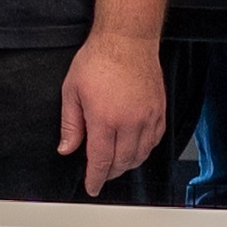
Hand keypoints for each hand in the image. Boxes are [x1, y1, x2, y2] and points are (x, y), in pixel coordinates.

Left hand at [57, 33, 166, 196]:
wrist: (127, 40)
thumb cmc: (98, 59)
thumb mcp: (72, 91)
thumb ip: (70, 124)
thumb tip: (67, 148)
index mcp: (105, 119)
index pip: (101, 160)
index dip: (96, 178)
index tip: (92, 186)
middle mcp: (130, 122)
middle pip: (122, 162)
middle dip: (110, 173)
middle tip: (101, 174)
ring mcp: (148, 117)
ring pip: (141, 154)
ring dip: (127, 164)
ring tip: (116, 163)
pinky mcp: (159, 110)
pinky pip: (155, 140)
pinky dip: (145, 150)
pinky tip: (135, 148)